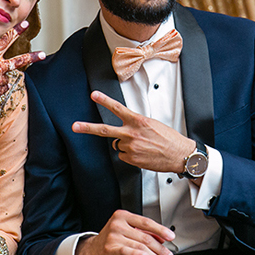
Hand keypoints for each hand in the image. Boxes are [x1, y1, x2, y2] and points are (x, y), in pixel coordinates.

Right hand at [0, 20, 44, 114]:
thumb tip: (2, 73)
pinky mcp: (1, 91)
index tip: (26, 24)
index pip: (5, 40)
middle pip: (19, 61)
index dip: (16, 31)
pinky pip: (2, 88)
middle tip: (43, 54)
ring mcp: (1, 79)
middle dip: (32, 57)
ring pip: (5, 77)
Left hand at [72, 91, 195, 172]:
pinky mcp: (131, 159)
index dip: (104, 100)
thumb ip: (136, 124)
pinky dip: (130, 155)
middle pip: (105, 130)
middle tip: (75, 126)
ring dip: (125, 145)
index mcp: (138, 121)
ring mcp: (130, 148)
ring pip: (118, 145)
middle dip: (88, 128)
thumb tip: (125, 127)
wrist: (179, 154)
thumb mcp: (152, 124)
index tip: (94, 95)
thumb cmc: (169, 138)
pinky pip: (123, 155)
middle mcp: (132, 134)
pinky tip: (141, 153)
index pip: (117, 108)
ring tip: (141, 145)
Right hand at [75, 210, 174, 254]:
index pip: (146, 222)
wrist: (91, 251)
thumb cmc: (111, 240)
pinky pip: (127, 251)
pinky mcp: (109, 248)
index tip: (171, 236)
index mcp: (123, 216)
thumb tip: (162, 238)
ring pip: (139, 246)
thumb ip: (142, 232)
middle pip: (145, 236)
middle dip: (160, 248)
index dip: (160, 230)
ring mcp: (113, 235)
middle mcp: (118, 224)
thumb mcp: (125, 230)